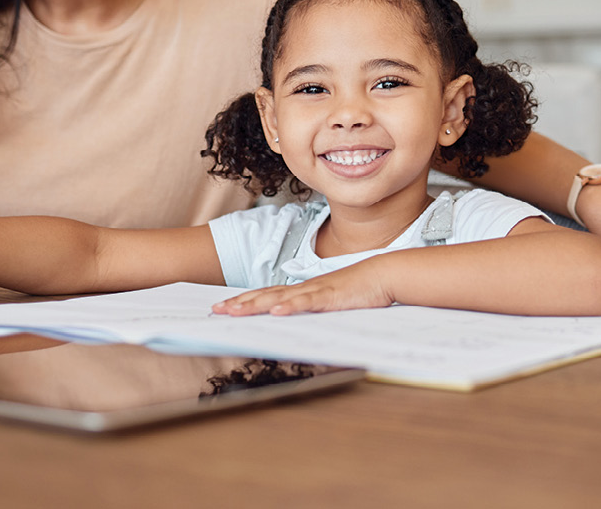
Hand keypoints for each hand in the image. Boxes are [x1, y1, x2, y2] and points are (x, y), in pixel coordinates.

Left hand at [213, 258, 393, 316]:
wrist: (384, 274)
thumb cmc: (361, 289)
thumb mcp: (333, 304)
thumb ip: (317, 312)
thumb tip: (299, 326)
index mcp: (305, 290)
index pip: (270, 295)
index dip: (247, 301)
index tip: (226, 306)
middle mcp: (305, 288)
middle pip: (266, 296)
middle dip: (240, 303)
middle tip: (216, 311)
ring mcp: (316, 291)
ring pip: (279, 298)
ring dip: (255, 304)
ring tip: (234, 311)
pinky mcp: (331, 296)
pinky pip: (307, 302)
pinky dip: (290, 306)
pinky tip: (275, 311)